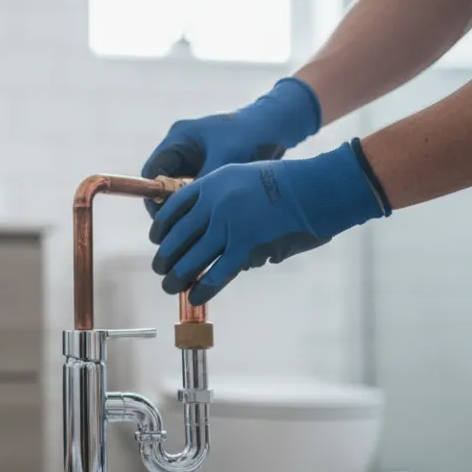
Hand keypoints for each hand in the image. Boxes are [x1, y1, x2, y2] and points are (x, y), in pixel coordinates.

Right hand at [141, 78, 321, 215]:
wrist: (279, 125)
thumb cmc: (252, 135)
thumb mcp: (227, 159)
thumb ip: (204, 183)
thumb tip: (189, 214)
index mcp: (179, 138)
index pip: (152, 172)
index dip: (154, 196)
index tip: (166, 220)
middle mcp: (182, 149)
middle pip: (162, 184)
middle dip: (169, 208)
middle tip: (180, 232)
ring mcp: (195, 159)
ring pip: (180, 191)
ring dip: (187, 209)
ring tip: (197, 230)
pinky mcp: (209, 169)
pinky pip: (197, 193)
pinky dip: (201, 207)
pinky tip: (212, 221)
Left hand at [148, 141, 389, 304]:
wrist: (314, 187)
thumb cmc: (288, 182)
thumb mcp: (245, 176)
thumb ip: (224, 197)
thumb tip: (212, 228)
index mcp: (212, 183)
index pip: (174, 207)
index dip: (161, 227)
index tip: (157, 239)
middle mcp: (214, 203)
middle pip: (177, 236)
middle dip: (165, 256)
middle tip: (159, 268)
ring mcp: (228, 225)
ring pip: (191, 257)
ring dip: (177, 275)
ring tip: (169, 286)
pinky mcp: (245, 246)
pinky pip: (216, 273)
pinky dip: (202, 287)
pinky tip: (194, 296)